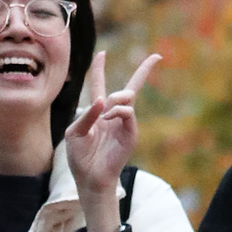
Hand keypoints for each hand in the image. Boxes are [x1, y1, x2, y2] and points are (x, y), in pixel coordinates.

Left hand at [64, 50, 161, 231]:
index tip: (102, 53)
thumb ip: (87, 114)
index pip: (99, 84)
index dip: (99, 68)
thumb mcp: (75, 132)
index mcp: (96, 112)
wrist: (89, 178)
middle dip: (144, 71)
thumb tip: (103, 99)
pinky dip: (116, 111)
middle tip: (156, 57)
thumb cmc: (79, 157)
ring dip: (115, 100)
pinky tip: (107, 118)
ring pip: (127, 97)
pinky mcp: (131, 133)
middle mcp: (112, 114)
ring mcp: (124, 123)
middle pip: (130, 87)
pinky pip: (128, 112)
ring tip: (104, 116)